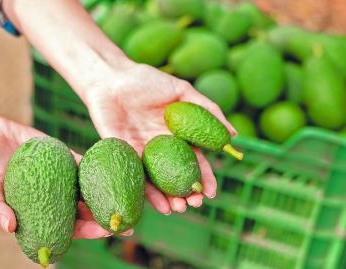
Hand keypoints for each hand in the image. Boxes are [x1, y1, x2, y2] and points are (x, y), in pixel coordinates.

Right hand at [0, 116, 131, 238]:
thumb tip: (10, 227)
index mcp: (44, 213)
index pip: (71, 227)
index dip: (89, 231)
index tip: (105, 231)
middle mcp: (59, 199)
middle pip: (88, 212)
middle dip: (108, 217)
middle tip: (129, 219)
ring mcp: (66, 180)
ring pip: (93, 190)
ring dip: (112, 195)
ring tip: (133, 197)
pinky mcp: (70, 160)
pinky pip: (89, 164)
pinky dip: (103, 167)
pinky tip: (121, 168)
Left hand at [83, 62, 235, 213]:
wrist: (111, 78)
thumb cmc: (147, 81)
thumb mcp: (182, 91)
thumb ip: (208, 109)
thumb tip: (234, 134)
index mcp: (177, 136)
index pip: (194, 161)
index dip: (204, 177)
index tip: (211, 192)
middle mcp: (161, 148)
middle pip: (177, 175)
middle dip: (188, 192)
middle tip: (196, 205)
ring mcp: (142, 154)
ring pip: (158, 181)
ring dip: (169, 197)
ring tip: (179, 209)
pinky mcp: (123, 155)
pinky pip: (136, 176)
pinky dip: (147, 193)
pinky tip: (159, 205)